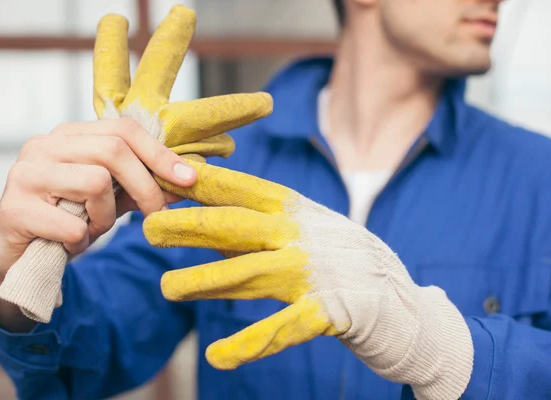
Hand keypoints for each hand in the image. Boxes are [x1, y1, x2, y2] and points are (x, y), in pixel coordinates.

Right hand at [0, 118, 193, 295]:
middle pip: (113, 150)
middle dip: (146, 186)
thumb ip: (141, 186)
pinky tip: (68, 244)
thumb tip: (186, 180)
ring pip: (95, 182)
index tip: (188, 179)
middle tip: (156, 214)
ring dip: (104, 217)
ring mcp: (24, 174)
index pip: (123, 129)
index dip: (160, 153)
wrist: (16, 259)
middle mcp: (43, 145)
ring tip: (90, 229)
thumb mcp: (109, 201)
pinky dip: (81, 241)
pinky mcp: (14, 209)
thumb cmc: (65, 222)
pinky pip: (72, 225)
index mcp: (68, 136)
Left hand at [144, 161, 473, 399]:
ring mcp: (315, 275)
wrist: (402, 303)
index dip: (204, 183)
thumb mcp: (304, 231)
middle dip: (193, 226)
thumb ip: (258, 227)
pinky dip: (250, 343)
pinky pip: (282, 329)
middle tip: (148, 228)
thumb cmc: (343, 261)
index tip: (167, 174)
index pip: (244, 191)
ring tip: (167, 288)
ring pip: (251, 275)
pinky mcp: (328, 314)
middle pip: (239, 228)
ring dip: (207, 282)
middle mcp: (302, 238)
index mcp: (296, 213)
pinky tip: (219, 357)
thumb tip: (202, 220)